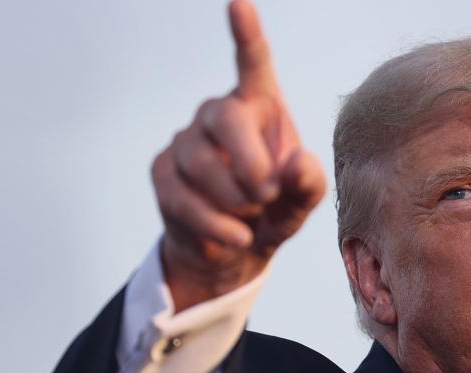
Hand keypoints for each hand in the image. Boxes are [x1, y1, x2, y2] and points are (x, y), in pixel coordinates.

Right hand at [151, 0, 325, 311]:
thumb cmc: (276, 211)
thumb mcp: (301, 202)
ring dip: (236, 201)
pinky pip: (183, 197)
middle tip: (268, 194)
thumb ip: (308, 185)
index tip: (239, 4)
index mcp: (260, 107)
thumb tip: (298, 163)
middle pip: (226, 117)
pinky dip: (216, 224)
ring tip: (252, 214)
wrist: (238, 251)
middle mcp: (220, 114)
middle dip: (251, 164)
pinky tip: (236, 235)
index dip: (246, 35)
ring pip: (202, 163)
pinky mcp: (163, 172)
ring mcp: (186, 140)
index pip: (253, 64)